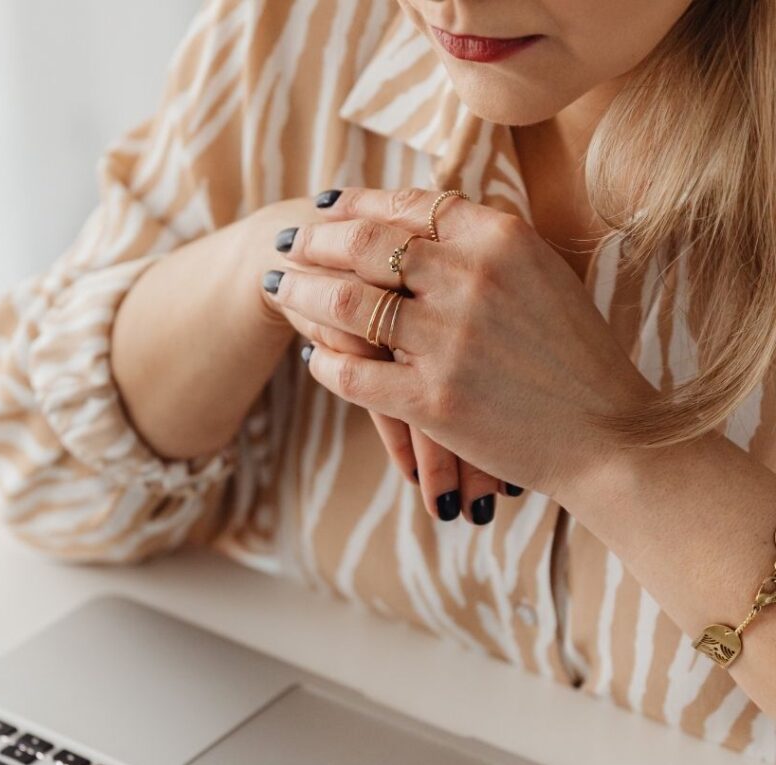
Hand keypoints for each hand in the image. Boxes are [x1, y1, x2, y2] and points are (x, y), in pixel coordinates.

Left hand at [261, 186, 654, 505]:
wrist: (608, 435)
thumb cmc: (576, 357)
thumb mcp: (542, 276)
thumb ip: (484, 246)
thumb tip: (421, 220)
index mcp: (500, 238)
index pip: (406, 205)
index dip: (356, 203)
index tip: (325, 206)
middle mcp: (470, 279)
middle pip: (364, 244)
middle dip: (314, 239)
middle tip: (287, 242)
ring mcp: (448, 341)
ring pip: (346, 304)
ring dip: (302, 294)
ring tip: (281, 290)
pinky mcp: (431, 400)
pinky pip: (352, 373)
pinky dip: (325, 363)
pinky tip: (314, 360)